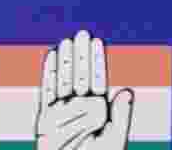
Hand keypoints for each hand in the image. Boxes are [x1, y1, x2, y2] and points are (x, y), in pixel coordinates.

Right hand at [35, 30, 133, 149]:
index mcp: (99, 112)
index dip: (97, 62)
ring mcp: (62, 113)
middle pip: (79, 76)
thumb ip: (120, 117)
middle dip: (81, 55)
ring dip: (65, 61)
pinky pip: (46, 93)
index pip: (97, 81)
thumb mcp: (113, 141)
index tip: (98, 43)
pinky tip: (50, 58)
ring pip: (63, 80)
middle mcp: (80, 109)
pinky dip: (47, 75)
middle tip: (82, 34)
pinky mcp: (45, 119)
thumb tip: (126, 91)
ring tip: (67, 41)